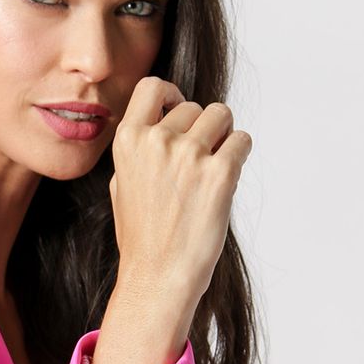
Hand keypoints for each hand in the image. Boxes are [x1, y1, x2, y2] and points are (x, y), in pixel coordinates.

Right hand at [110, 75, 252, 303]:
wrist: (158, 277)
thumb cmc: (142, 237)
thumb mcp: (122, 185)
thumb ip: (138, 149)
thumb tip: (163, 120)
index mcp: (128, 141)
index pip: (152, 87)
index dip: (170, 94)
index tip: (178, 110)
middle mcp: (157, 141)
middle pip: (194, 106)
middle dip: (200, 129)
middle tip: (197, 165)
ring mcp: (189, 155)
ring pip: (221, 116)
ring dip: (222, 137)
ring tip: (212, 169)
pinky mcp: (220, 173)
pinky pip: (241, 140)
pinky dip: (238, 154)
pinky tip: (225, 179)